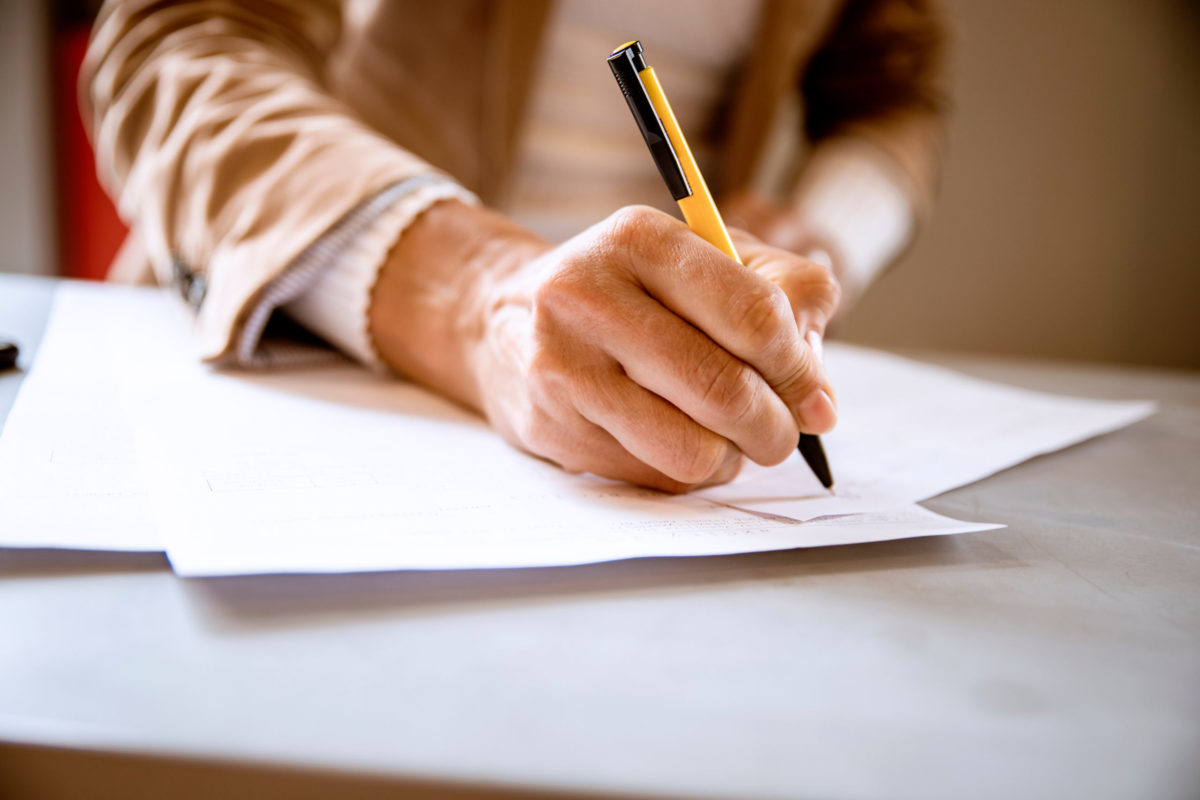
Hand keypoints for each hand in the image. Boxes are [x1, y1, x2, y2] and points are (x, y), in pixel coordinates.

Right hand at [370, 202, 839, 492]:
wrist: (506, 322)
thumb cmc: (632, 292)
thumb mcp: (707, 260)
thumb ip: (785, 297)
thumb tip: (818, 395)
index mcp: (639, 240)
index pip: (753, 314)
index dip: (800, 369)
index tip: (815, 399)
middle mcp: (587, 296)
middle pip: (724, 389)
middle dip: (775, 428)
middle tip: (782, 435)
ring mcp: (562, 366)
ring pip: (692, 450)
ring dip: (730, 459)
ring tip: (727, 440)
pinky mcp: (550, 426)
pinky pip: (654, 477)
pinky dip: (685, 472)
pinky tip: (674, 441)